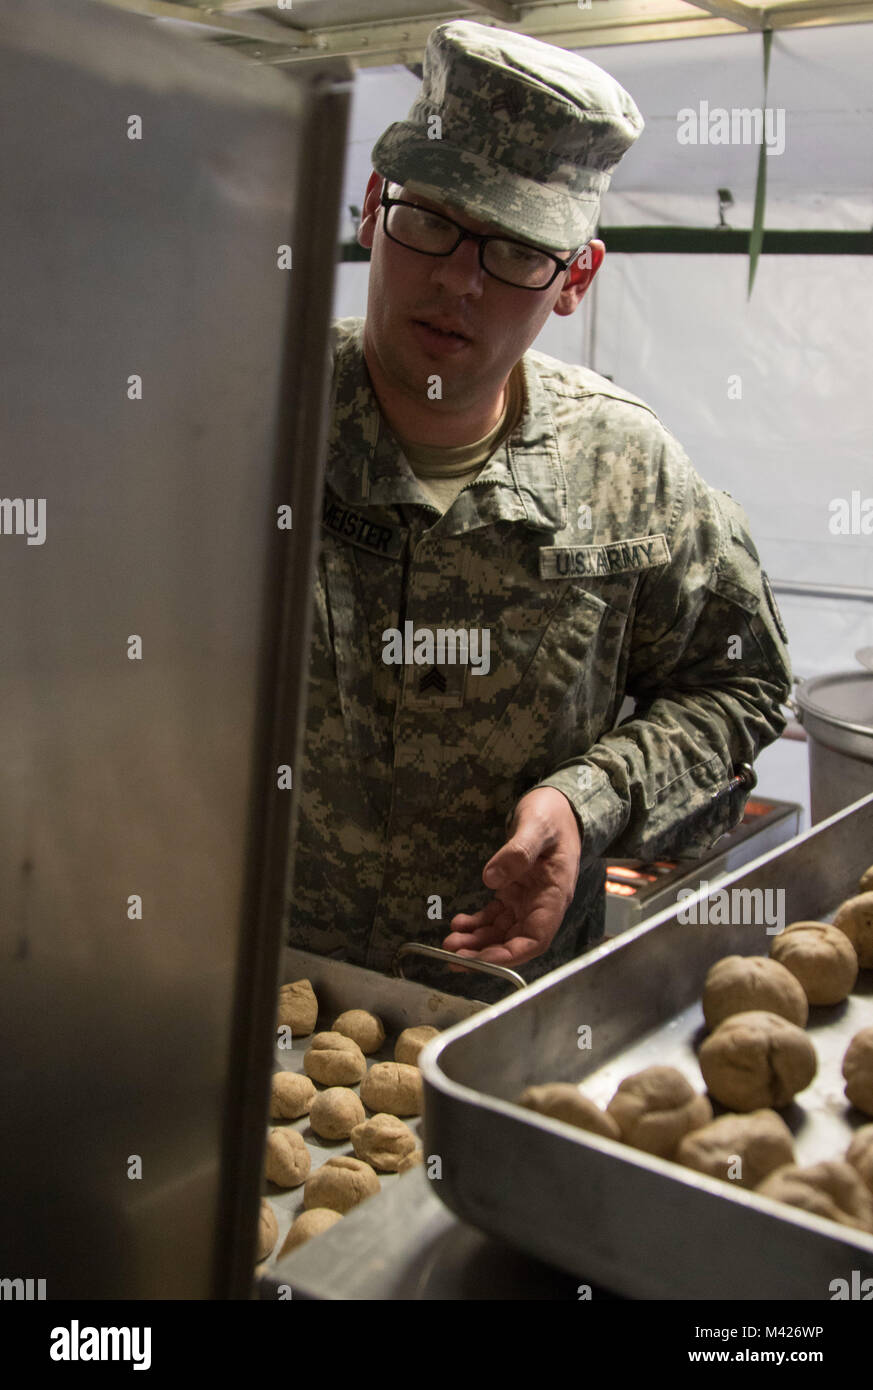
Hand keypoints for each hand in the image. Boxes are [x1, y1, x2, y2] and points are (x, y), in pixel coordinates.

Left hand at [442, 788, 581, 968]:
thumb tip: (491, 879)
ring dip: (477, 941)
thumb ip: (518, 852)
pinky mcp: (516, 892)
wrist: (558, 807)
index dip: (510, 954)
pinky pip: (496, 916)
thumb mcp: (536, 827)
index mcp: (554, 894)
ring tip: (450, 940)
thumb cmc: (552, 815)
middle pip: (515, 941)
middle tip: (453, 954)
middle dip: (485, 952)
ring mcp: (529, 899)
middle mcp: (543, 903)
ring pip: (503, 932)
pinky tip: (460, 922)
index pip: (536, 939)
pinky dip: (478, 923)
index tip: (482, 959)